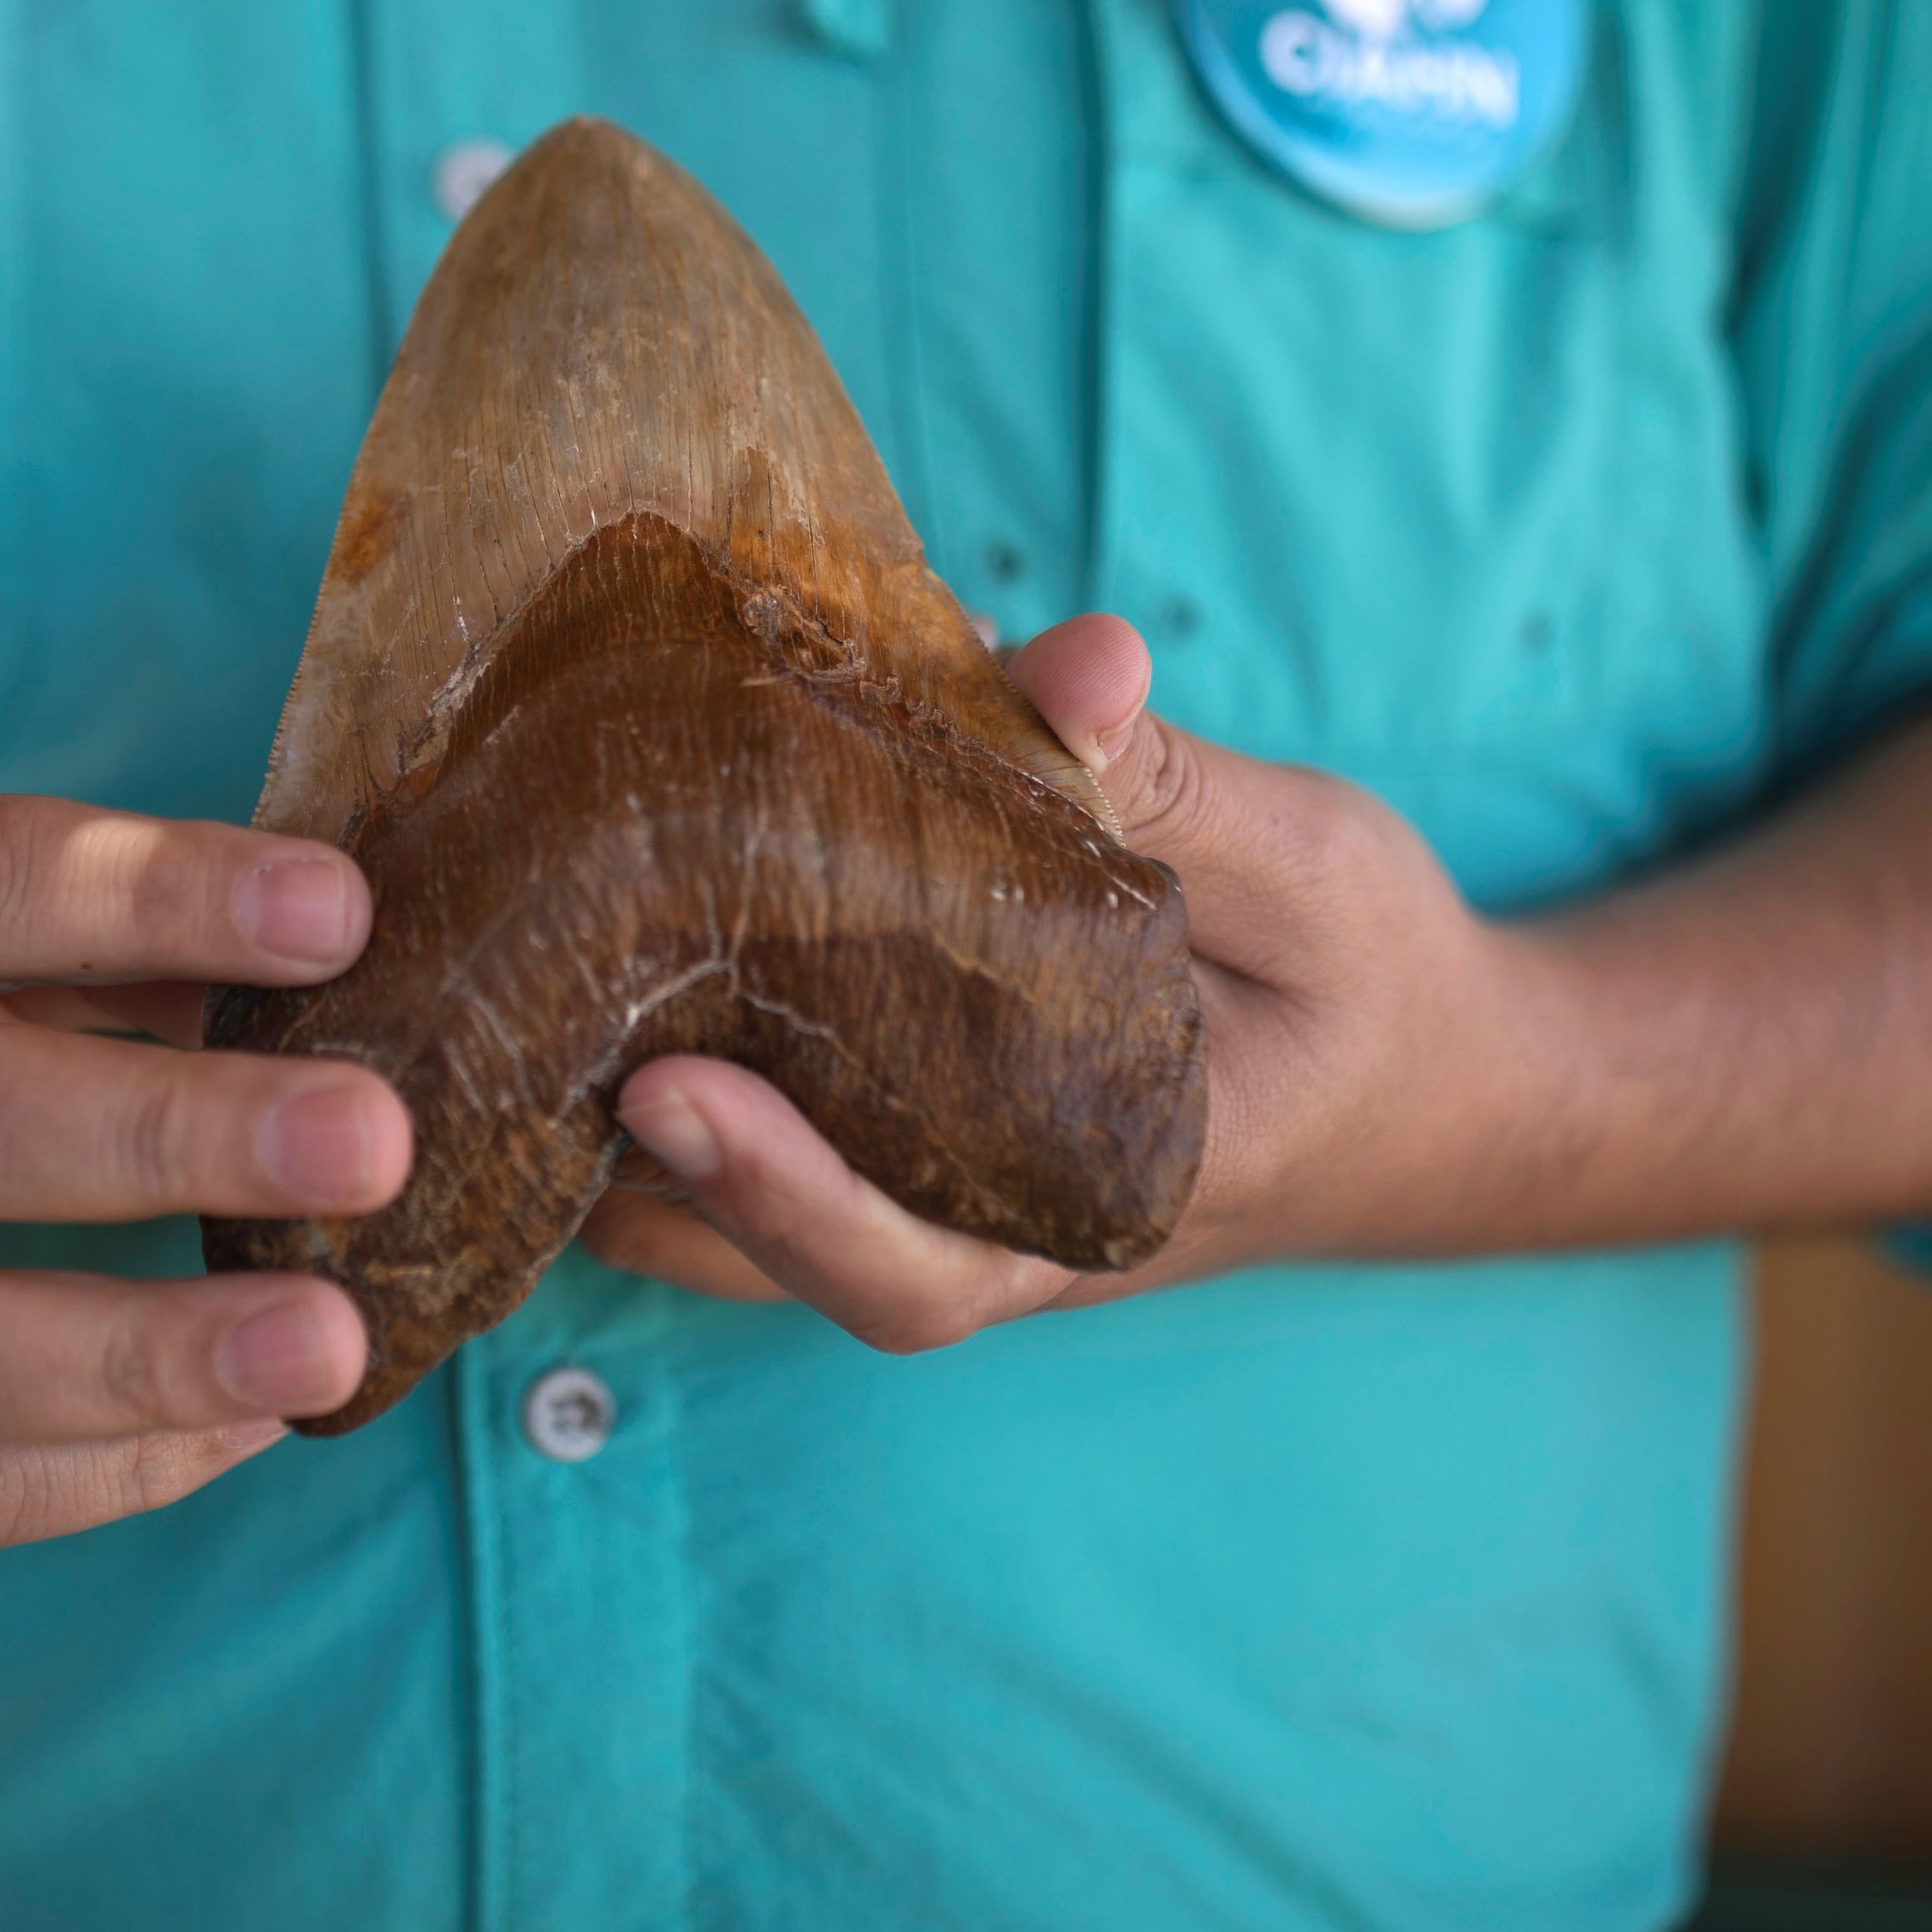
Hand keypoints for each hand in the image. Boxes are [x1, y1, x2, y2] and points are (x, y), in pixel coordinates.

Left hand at [573, 615, 1559, 1348]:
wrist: (1434, 1086)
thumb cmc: (1378, 980)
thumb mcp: (1317, 868)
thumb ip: (1178, 786)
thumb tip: (1065, 664)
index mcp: (1109, 1202)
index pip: (914, 1264)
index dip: (778, 1195)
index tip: (669, 1091)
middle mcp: (999, 1240)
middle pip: (765, 1266)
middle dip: (628, 1164)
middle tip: (517, 1016)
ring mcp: (944, 1209)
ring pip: (726, 1225)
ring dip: (604, 1128)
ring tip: (497, 976)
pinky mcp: (907, 1145)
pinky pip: (756, 1140)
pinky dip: (649, 1077)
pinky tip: (563, 954)